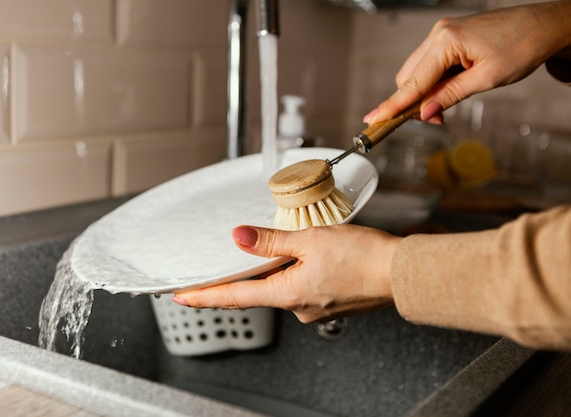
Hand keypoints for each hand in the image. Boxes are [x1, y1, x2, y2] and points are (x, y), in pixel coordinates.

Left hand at [173, 224, 400, 323]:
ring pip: (282, 287)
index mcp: (288, 294)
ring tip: (283, 248)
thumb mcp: (310, 240)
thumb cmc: (363, 257)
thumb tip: (239, 237)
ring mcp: (314, 308)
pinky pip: (300, 288)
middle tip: (226, 263)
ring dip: (275, 271)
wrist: (401, 273)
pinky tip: (306, 258)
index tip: (183, 296)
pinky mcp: (328, 302)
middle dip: (243, 277)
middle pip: (258, 291)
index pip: (235, 297)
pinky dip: (294, 273)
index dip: (205, 296)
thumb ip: (271, 240)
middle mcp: (298, 307)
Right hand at [364, 1, 570, 124]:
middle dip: (414, 102)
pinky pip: (429, 63)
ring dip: (425, 92)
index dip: (393, 105)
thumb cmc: (522, 46)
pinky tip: (449, 89)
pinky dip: (433, 81)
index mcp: (446, 42)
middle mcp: (438, 34)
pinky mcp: (449, 36)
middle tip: (436, 119)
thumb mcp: (486, 79)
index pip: (412, 82)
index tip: (374, 119)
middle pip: (408, 77)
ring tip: (446, 105)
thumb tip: (426, 114)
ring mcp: (442, 33)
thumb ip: (450, 96)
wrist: (544, 25)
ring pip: (417, 71)